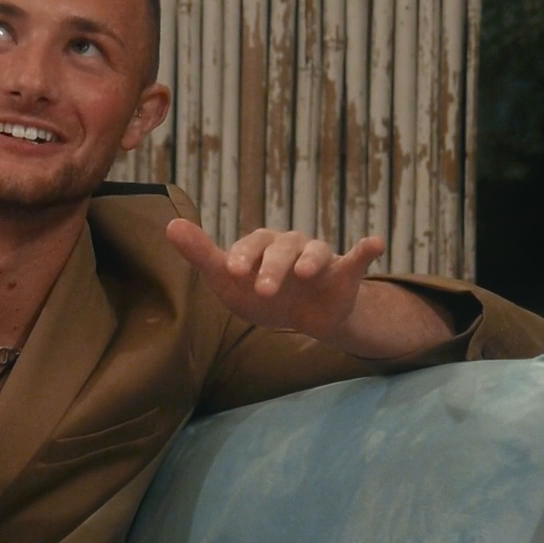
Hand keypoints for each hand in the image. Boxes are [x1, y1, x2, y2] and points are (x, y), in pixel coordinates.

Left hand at [166, 219, 384, 340]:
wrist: (300, 318)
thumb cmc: (257, 293)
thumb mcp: (226, 279)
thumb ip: (201, 253)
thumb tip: (169, 224)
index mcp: (262, 243)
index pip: (251, 243)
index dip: (242, 255)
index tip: (232, 271)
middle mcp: (291, 244)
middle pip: (282, 249)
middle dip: (272, 268)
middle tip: (264, 291)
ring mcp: (319, 257)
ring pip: (317, 252)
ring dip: (310, 261)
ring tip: (305, 274)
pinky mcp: (344, 273)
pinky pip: (357, 258)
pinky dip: (366, 250)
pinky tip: (374, 243)